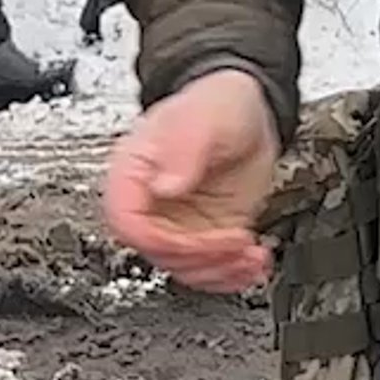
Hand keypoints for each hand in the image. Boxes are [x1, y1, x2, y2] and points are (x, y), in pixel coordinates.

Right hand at [105, 70, 280, 290]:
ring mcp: (177, 221)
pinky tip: (253, 263)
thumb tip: (164, 187)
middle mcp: (151, 202)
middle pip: (156, 251)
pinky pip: (208, 268)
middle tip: (236, 242)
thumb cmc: (217, 104)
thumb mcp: (203, 120)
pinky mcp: (205, 234)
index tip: (196, 240)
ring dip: (220, 270)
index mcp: (134, 171)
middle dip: (201, 257)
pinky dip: (232, 275)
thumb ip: (183, 151)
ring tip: (250, 254)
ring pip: (182, 267)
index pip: (126, 221)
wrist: (249, 111)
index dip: (158, 240)